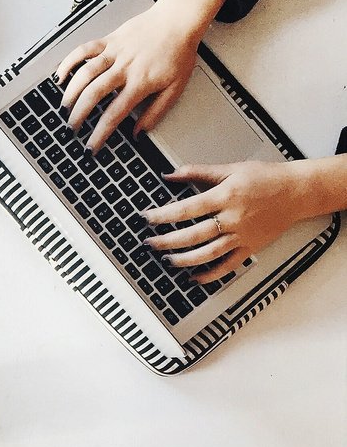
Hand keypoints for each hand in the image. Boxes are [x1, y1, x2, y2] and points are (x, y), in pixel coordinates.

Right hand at [53, 0, 229, 151]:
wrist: (179, 19)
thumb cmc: (178, 52)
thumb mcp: (175, 88)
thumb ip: (155, 113)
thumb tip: (139, 133)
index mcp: (140, 83)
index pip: (114, 114)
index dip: (99, 133)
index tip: (91, 146)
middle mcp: (124, 67)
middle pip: (94, 94)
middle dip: (79, 115)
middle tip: (72, 128)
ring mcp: (115, 52)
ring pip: (85, 73)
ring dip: (71, 92)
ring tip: (65, 107)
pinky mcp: (109, 39)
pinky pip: (84, 49)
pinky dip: (69, 62)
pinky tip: (61, 75)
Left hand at [142, 158, 306, 282]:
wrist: (298, 191)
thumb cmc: (266, 178)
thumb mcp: (231, 169)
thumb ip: (198, 172)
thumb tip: (170, 173)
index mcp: (226, 196)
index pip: (186, 209)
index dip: (163, 215)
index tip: (147, 218)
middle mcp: (233, 218)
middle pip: (193, 235)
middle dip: (167, 241)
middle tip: (150, 244)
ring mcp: (242, 235)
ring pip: (208, 253)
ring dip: (185, 260)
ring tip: (168, 260)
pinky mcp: (250, 247)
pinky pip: (228, 266)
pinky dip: (211, 275)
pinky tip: (195, 278)